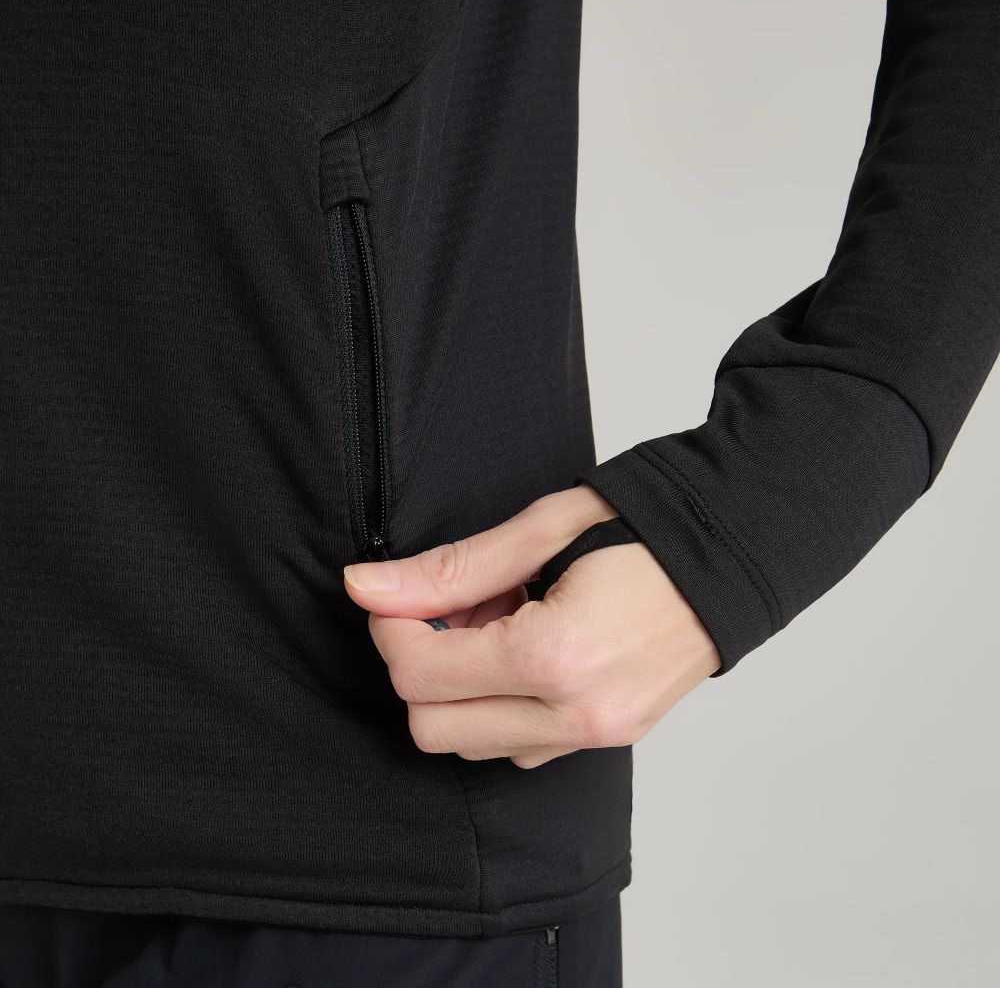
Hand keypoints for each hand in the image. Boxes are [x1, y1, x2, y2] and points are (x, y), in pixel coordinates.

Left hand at [343, 485, 721, 768]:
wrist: (732, 553)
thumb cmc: (646, 529)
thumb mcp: (543, 530)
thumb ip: (450, 569)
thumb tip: (364, 586)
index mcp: (556, 657)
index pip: (421, 673)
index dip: (390, 627)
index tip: (397, 592)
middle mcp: (576, 716)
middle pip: (433, 727)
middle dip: (418, 665)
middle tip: (448, 607)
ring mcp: (596, 738)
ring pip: (471, 744)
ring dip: (457, 688)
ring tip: (495, 621)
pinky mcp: (608, 741)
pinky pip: (518, 747)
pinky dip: (496, 705)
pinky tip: (522, 648)